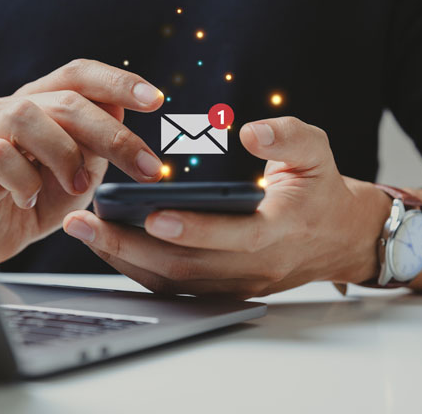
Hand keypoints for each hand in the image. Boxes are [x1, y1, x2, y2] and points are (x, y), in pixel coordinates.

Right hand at [0, 59, 164, 263]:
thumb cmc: (39, 199)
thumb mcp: (81, 170)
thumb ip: (97, 142)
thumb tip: (120, 110)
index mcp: (42, 101)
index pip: (79, 75)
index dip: (118, 81)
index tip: (156, 100)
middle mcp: (12, 108)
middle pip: (66, 100)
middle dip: (113, 135)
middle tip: (147, 168)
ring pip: (27, 116)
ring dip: (65, 154)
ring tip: (79, 187)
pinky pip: (0, 156)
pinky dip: (26, 182)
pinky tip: (31, 200)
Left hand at [63, 116, 391, 298]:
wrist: (338, 238)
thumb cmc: (320, 190)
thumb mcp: (317, 152)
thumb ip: (288, 137)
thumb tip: (250, 131)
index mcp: (280, 231)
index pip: (236, 237)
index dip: (195, 229)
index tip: (153, 214)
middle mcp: (254, 267)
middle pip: (187, 267)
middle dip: (130, 247)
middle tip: (84, 223)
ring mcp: (235, 284)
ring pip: (173, 282)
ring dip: (124, 259)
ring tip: (83, 231)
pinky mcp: (221, 289)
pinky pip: (173, 285)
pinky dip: (136, 268)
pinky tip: (106, 245)